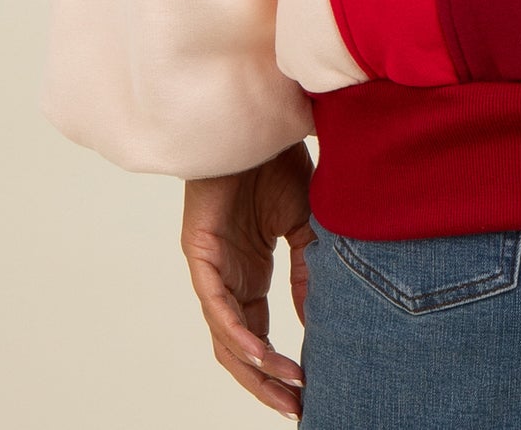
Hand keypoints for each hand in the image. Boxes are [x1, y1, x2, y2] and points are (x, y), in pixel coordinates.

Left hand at [180, 139, 315, 418]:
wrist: (255, 119)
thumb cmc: (274, 162)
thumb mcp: (304, 223)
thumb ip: (308, 268)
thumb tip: (320, 318)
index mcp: (248, 273)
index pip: (259, 334)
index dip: (280, 366)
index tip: (310, 390)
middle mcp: (225, 278)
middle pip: (238, 348)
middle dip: (266, 382)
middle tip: (296, 408)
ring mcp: (210, 268)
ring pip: (225, 335)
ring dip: (254, 367)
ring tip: (285, 388)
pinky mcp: (199, 252)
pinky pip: (216, 304)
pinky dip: (237, 332)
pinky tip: (259, 353)